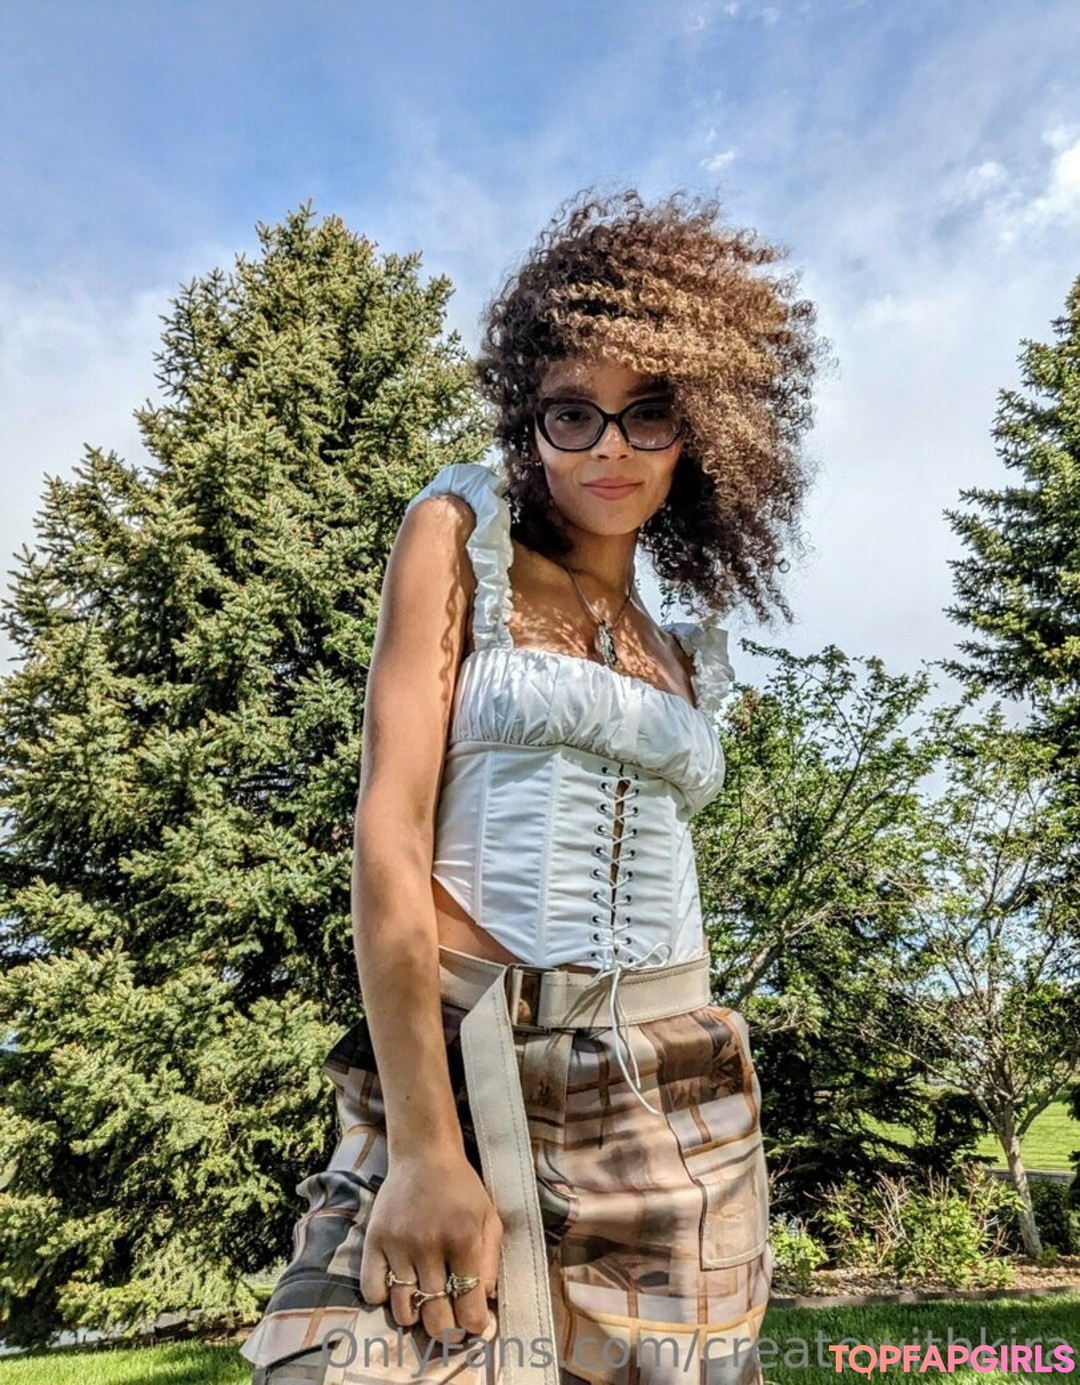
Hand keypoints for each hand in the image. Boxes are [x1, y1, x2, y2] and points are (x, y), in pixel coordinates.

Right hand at [360, 1147, 502, 1345]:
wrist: (424, 1154)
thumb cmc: (462, 1189)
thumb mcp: (489, 1218)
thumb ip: (490, 1263)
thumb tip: (483, 1302)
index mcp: (464, 1240)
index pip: (469, 1308)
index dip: (474, 1325)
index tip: (473, 1323)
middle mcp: (429, 1245)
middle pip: (436, 1317)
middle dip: (447, 1330)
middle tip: (449, 1322)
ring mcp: (399, 1244)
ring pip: (404, 1310)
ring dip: (416, 1316)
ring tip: (424, 1304)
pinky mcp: (374, 1239)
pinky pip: (372, 1290)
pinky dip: (384, 1298)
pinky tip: (398, 1286)